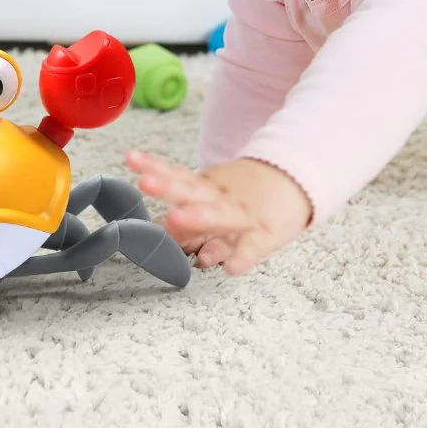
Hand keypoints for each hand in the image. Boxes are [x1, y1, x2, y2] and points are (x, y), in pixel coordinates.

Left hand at [125, 150, 311, 274]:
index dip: (154, 166)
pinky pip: (253, 246)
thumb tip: (149, 231)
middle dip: (168, 186)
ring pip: (220, 214)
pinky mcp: (265, 234)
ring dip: (198, 217)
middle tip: (145, 182)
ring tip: (174, 220)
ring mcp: (243, 214)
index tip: (130, 158)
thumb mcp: (212, 199)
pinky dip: (243, 256)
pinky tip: (231, 269)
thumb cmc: (244, 198)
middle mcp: (221, 197)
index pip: (177, 174)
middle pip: (192, 189)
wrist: (296, 184)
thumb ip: (182, 217)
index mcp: (206, 187)